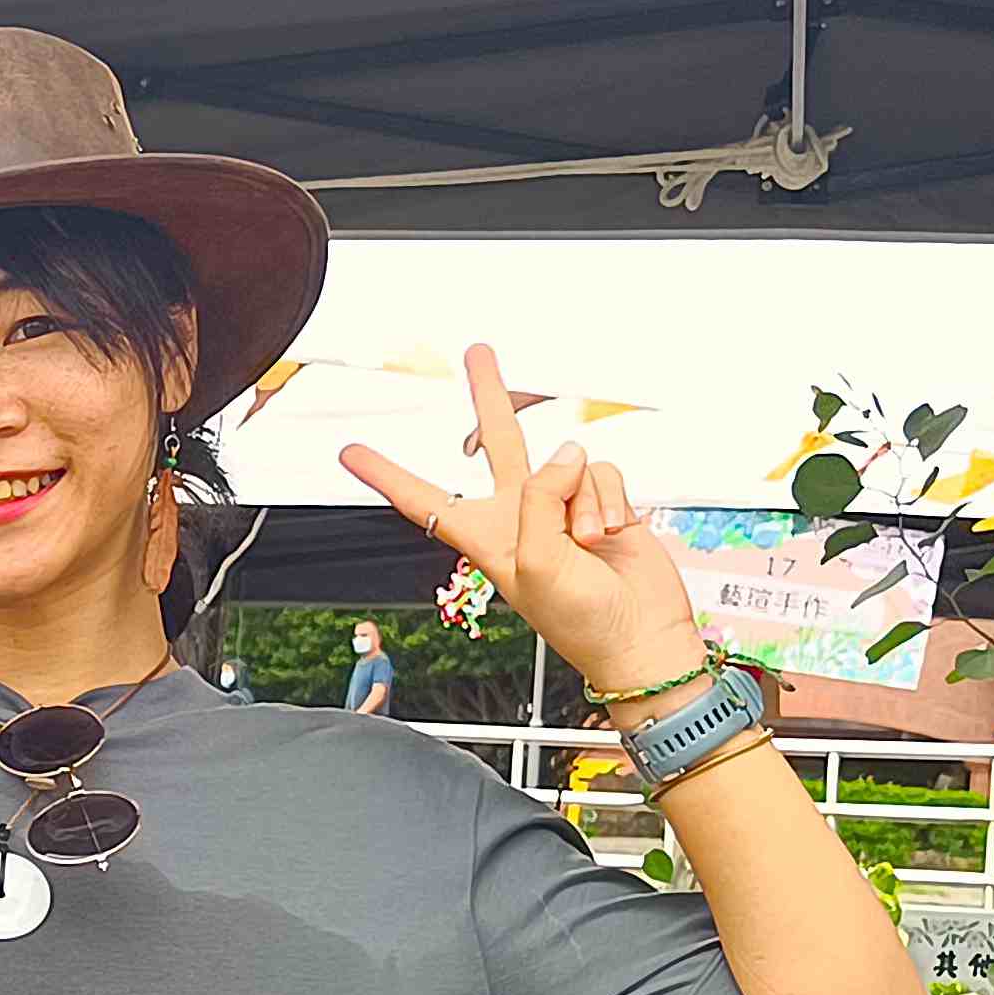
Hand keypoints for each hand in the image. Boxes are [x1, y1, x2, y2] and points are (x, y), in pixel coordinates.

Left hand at [341, 345, 701, 696]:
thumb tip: (563, 455)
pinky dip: (612, 500)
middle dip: (489, 395)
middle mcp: (521, 516)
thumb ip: (539, 499)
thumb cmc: (584, 622)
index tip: (352, 453)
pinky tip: (614, 533)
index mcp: (486, 539)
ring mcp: (564, 507)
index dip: (387, 475)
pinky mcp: (604, 502)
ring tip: (591, 543)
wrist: (641, 639)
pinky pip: (605, 472)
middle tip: (478, 355)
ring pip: (569, 463)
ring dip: (586, 500)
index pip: (423, 500)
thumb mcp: (536, 565)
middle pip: (499, 442)